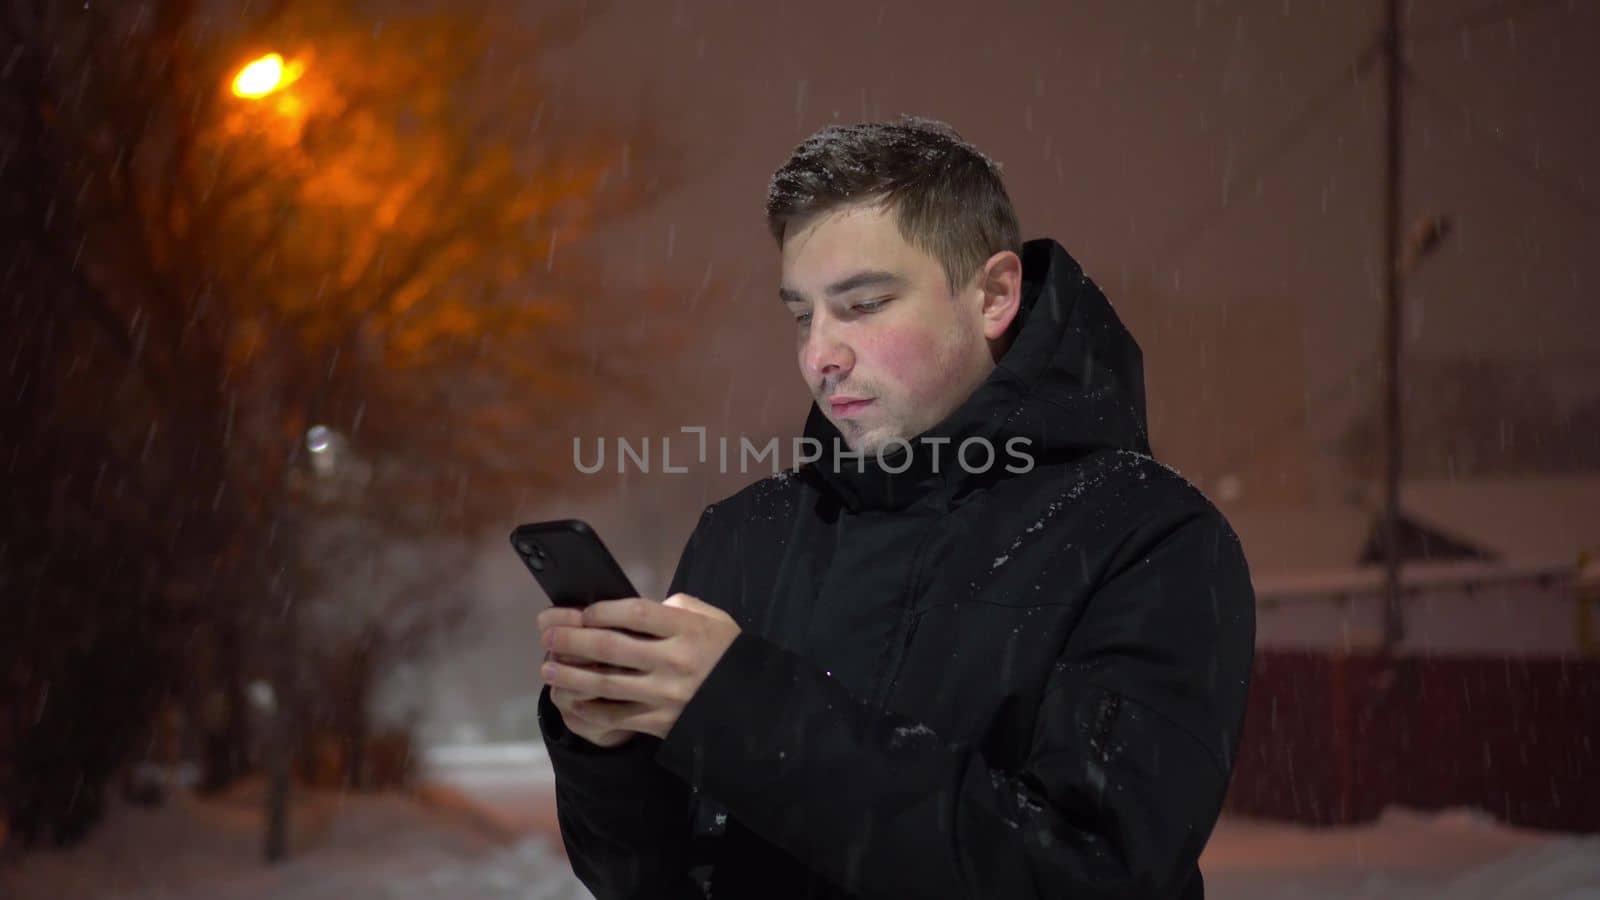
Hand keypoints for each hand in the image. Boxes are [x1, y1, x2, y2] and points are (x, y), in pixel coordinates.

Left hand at [537, 594, 740, 741]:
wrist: (752, 705)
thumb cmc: (727, 654)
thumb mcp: (713, 619)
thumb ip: (677, 608)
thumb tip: (636, 609)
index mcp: (688, 630)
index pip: (635, 614)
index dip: (601, 611)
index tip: (580, 612)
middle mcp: (674, 661)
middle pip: (611, 647)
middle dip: (572, 639)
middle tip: (547, 634)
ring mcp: (665, 695)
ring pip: (605, 684)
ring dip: (569, 674)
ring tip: (547, 666)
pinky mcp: (659, 722)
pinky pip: (614, 716)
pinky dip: (587, 707)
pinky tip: (571, 698)